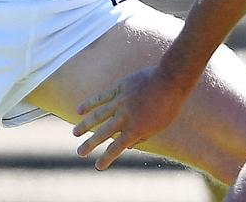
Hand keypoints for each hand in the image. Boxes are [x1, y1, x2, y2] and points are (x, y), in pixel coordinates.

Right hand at [72, 67, 188, 169]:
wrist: (171, 80)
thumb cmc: (169, 105)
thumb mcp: (159, 126)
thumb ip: (143, 137)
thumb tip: (128, 146)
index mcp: (135, 129)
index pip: (117, 148)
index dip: (106, 158)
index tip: (98, 166)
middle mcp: (125, 117)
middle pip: (102, 134)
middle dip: (90, 145)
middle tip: (80, 153)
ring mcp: (120, 102)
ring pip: (97, 116)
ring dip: (84, 125)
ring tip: (75, 134)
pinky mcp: (119, 88)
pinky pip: (101, 97)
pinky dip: (89, 103)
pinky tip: (79, 110)